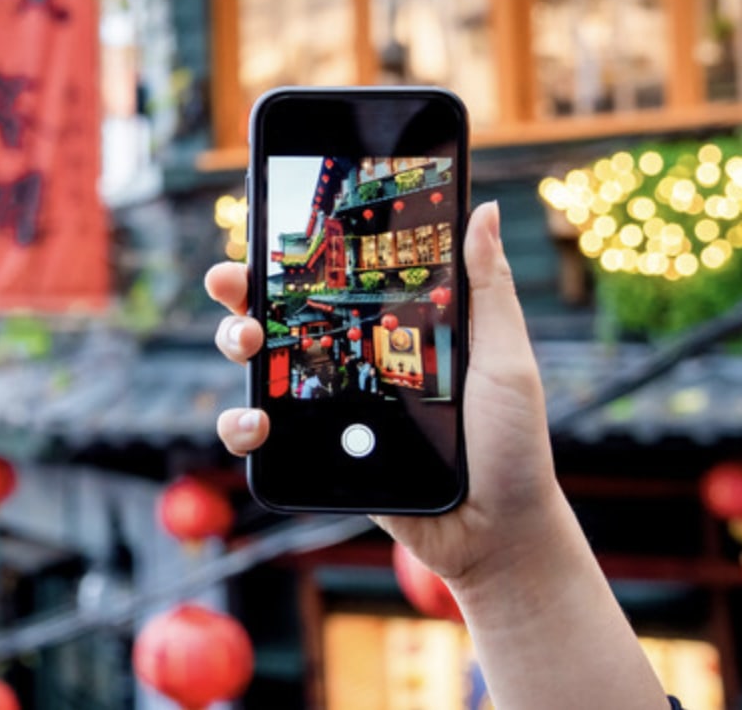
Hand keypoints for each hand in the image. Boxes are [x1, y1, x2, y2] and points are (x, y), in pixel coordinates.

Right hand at [205, 201, 566, 584]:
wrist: (495, 531)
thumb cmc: (511, 443)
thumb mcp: (506, 359)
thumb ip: (489, 288)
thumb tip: (484, 210)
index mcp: (389, 327)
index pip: (331, 277)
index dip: (291, 252)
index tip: (266, 227)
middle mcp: (349, 359)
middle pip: (277, 312)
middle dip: (240, 288)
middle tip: (233, 281)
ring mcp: (327, 406)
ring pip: (256, 365)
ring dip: (231, 342)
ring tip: (245, 345)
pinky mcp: (313, 453)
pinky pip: (259, 435)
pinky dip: (239, 424)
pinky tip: (254, 421)